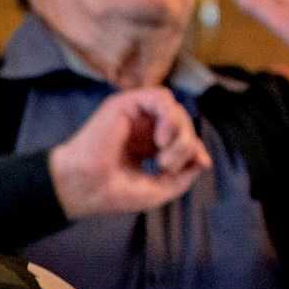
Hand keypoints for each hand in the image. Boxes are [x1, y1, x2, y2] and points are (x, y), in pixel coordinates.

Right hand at [46, 87, 210, 219]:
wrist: (85, 187)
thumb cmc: (113, 192)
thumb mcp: (157, 190)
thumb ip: (182, 176)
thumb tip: (202, 160)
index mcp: (147, 144)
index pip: (182, 136)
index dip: (195, 147)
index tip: (200, 163)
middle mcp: (143, 126)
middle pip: (182, 122)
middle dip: (186, 145)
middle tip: (167, 167)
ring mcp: (135, 113)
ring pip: (176, 109)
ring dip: (179, 135)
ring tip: (162, 158)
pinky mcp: (127, 103)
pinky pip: (161, 97)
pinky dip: (169, 116)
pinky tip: (161, 139)